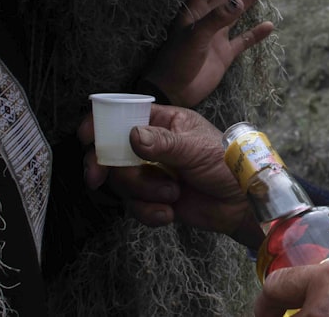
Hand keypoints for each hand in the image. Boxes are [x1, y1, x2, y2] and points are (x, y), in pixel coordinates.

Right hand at [80, 105, 260, 245]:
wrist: (242, 204)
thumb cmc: (227, 164)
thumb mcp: (197, 148)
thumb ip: (163, 143)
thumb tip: (132, 136)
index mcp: (164, 122)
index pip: (124, 115)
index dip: (101, 123)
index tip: (86, 137)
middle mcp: (153, 145)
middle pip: (113, 153)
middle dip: (107, 167)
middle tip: (97, 178)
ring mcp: (152, 172)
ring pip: (122, 182)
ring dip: (143, 192)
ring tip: (173, 195)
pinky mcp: (154, 199)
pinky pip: (134, 206)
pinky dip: (149, 212)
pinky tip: (170, 214)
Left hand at [142, 0, 274, 106]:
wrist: (174, 90)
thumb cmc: (177, 60)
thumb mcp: (195, 35)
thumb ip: (217, 18)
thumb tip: (239, 1)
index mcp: (194, 12)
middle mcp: (207, 20)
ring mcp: (217, 36)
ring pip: (236, 13)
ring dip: (249, 0)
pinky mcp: (225, 54)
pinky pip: (244, 40)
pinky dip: (256, 33)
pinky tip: (268, 25)